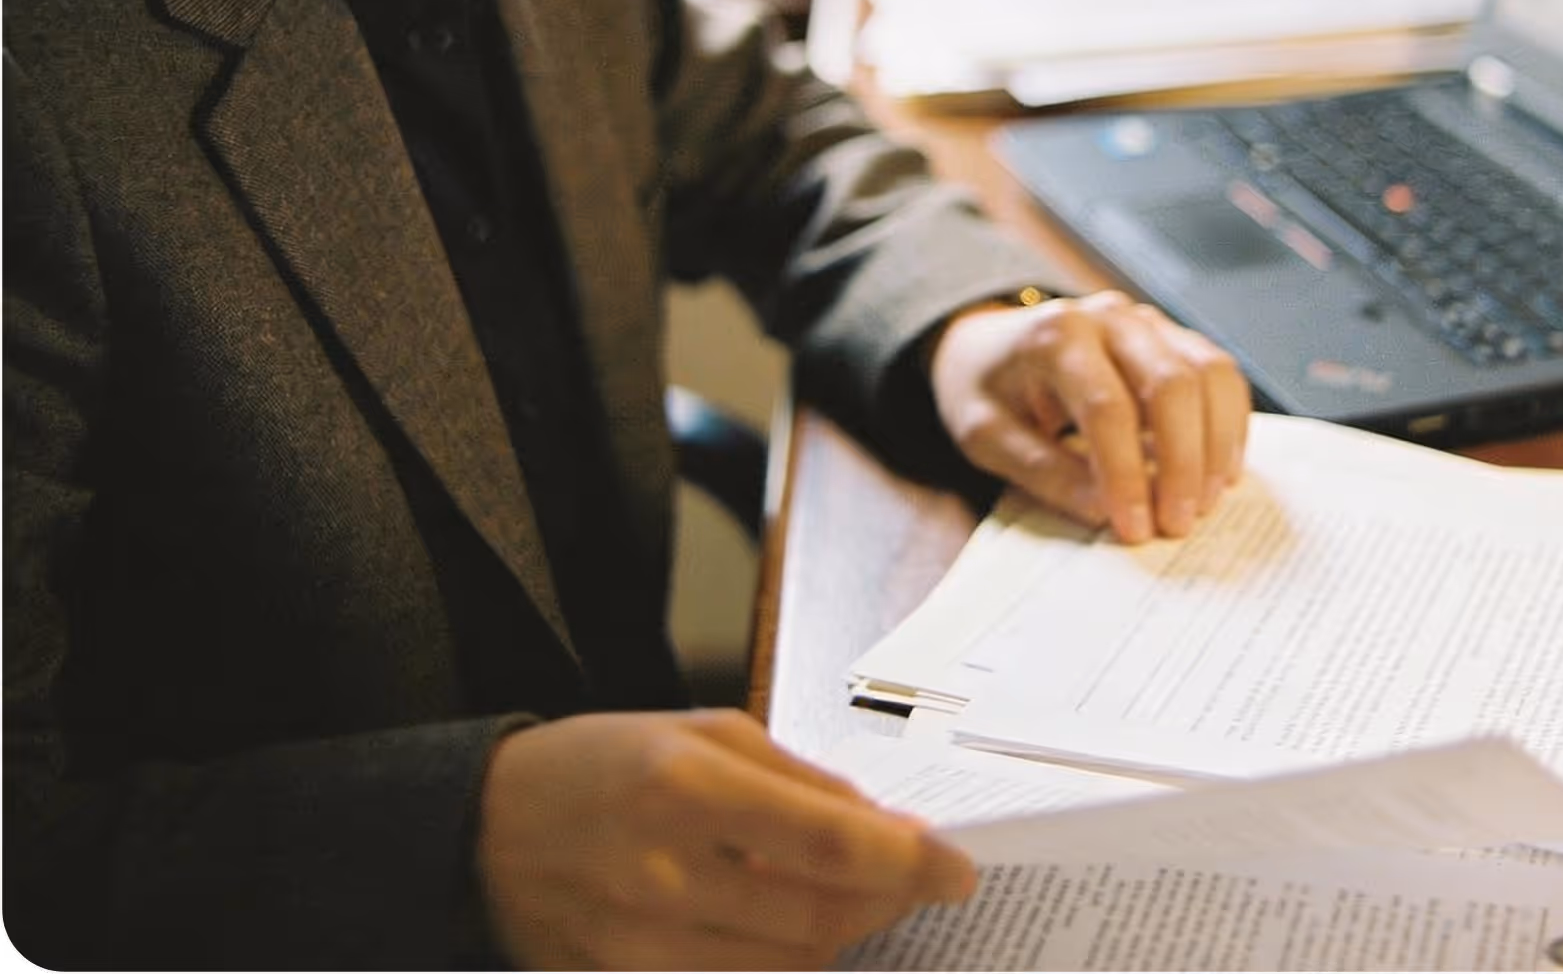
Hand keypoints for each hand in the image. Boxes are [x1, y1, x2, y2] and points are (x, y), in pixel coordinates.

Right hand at [475, 708, 974, 969]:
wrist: (484, 826)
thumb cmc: (604, 762)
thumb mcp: (701, 732)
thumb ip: (796, 780)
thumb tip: (883, 826)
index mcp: (686, 787)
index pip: (831, 843)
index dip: (910, 862)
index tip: (958, 868)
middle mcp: (664, 875)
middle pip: (820, 918)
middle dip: (887, 901)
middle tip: (919, 880)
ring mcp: (641, 948)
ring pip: (788, 969)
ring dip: (842, 937)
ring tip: (859, 899)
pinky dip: (784, 967)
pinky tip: (797, 931)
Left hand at [929, 290, 1250, 542]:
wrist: (987, 342)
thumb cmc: (987, 390)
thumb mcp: (986, 436)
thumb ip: (1043, 472)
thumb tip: (1107, 511)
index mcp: (1055, 335)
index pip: (1106, 406)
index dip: (1126, 473)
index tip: (1135, 529)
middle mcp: (1109, 317)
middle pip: (1170, 384)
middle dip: (1182, 463)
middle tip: (1178, 524)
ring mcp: (1147, 321)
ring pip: (1209, 374)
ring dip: (1214, 446)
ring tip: (1202, 504)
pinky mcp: (1172, 336)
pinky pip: (1220, 374)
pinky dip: (1230, 424)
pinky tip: (1219, 472)